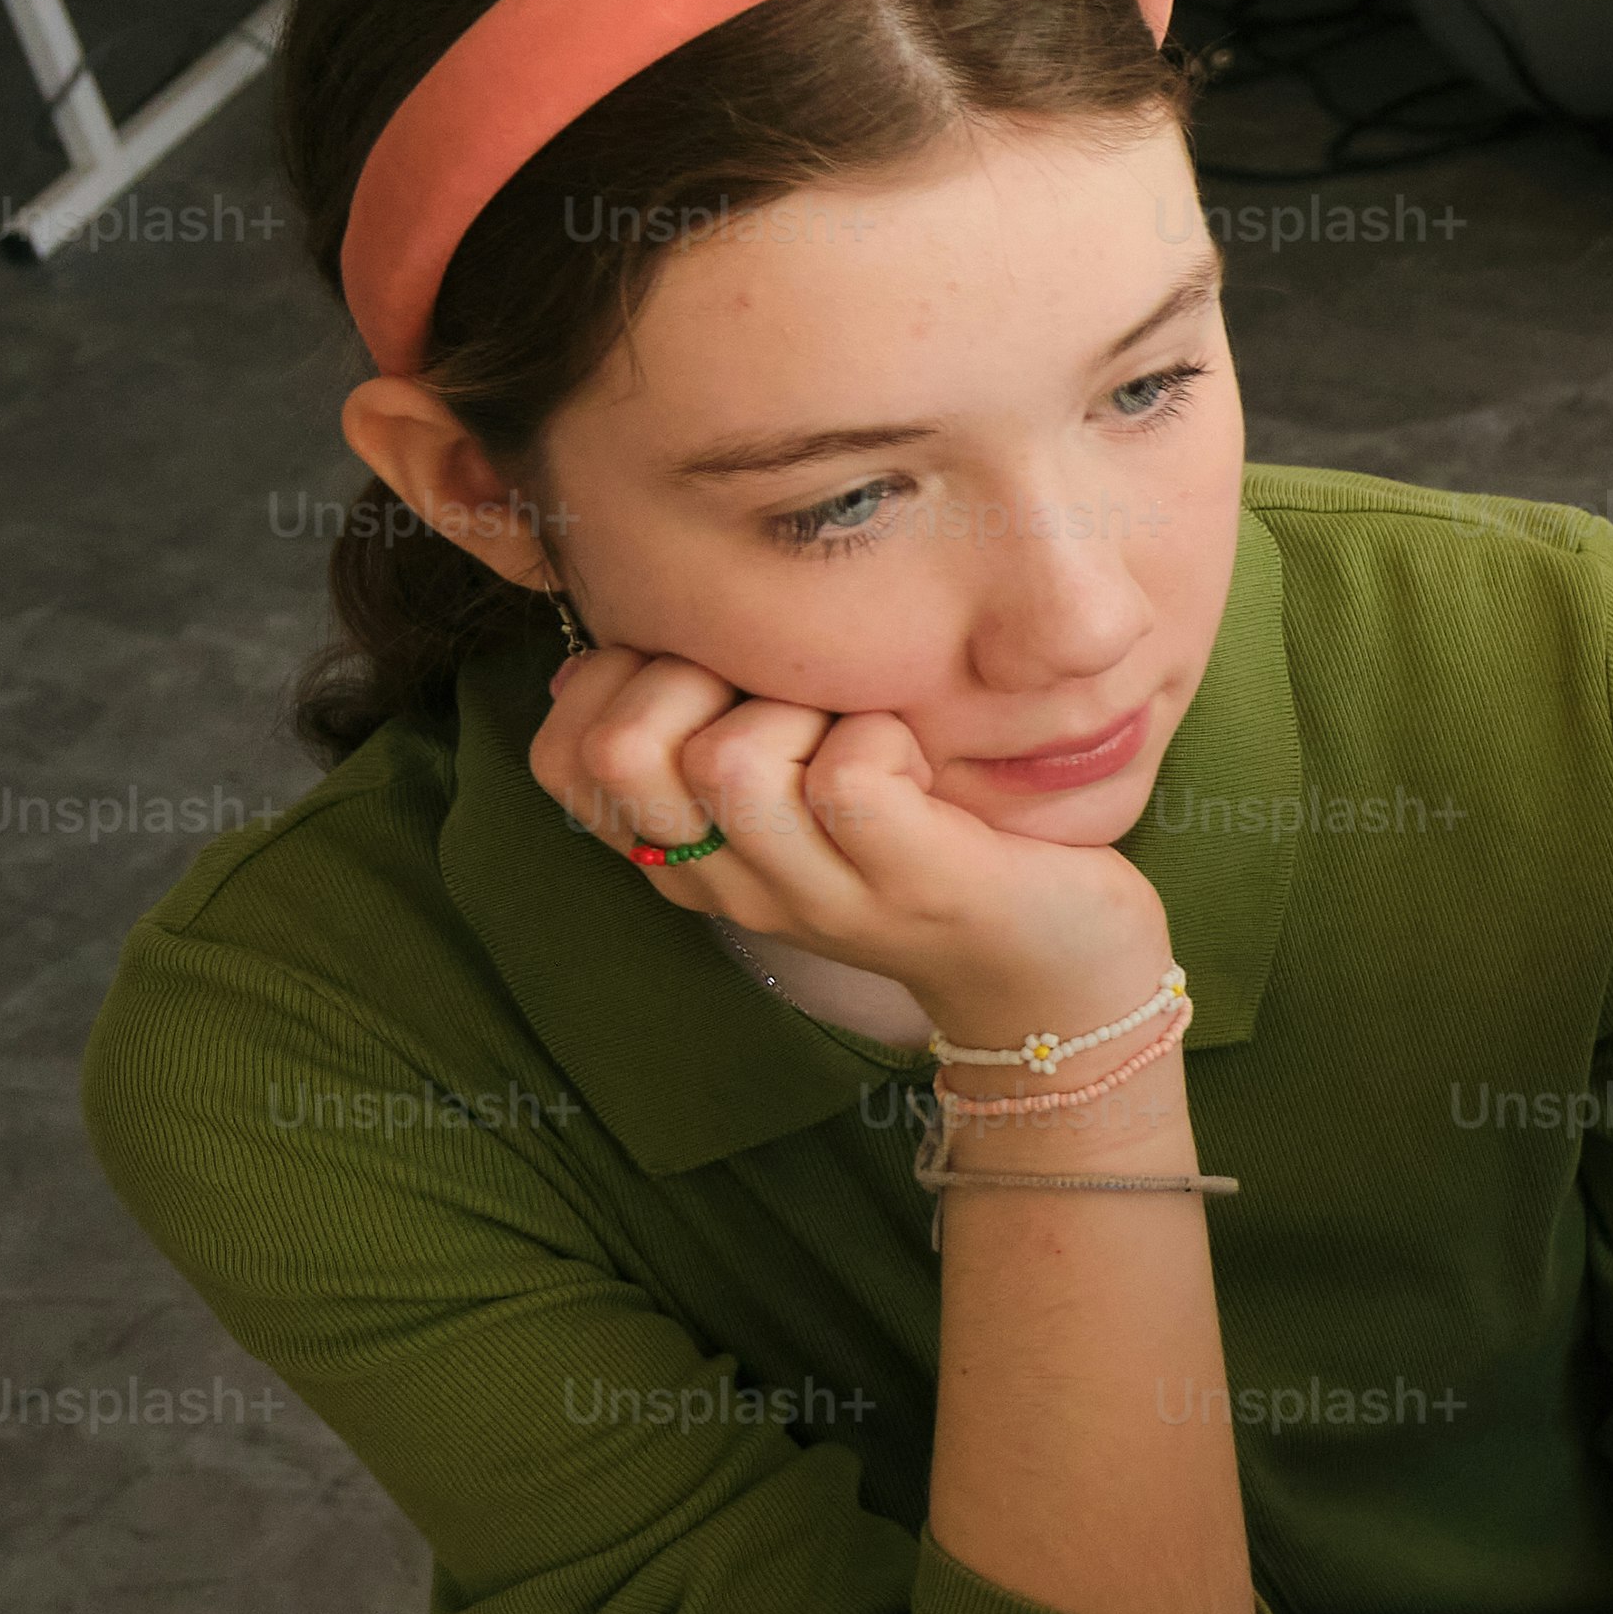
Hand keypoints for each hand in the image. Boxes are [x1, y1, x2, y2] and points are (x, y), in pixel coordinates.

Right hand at [527, 645, 1170, 1051]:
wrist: (1051, 962)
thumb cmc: (919, 837)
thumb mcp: (789, 786)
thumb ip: (703, 730)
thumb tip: (599, 651)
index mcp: (685, 855)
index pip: (561, 760)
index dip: (609, 683)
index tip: (701, 672)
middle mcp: (730, 882)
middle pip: (620, 756)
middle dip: (691, 679)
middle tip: (782, 692)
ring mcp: (817, 892)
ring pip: (728, 763)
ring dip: (796, 709)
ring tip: (853, 727)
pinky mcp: (909, 883)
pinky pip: (849, 777)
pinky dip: (881, 736)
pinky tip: (916, 755)